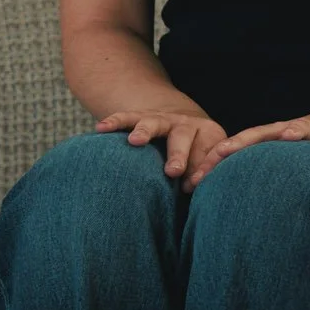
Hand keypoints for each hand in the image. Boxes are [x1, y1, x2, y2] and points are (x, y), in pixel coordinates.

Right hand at [94, 108, 227, 186]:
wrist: (183, 126)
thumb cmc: (196, 156)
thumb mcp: (206, 163)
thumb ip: (202, 176)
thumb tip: (195, 193)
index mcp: (208, 134)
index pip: (208, 152)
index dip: (203, 168)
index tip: (194, 185)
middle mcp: (185, 124)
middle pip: (183, 136)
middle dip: (178, 154)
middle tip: (173, 171)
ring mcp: (163, 119)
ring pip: (154, 122)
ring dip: (145, 131)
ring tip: (134, 141)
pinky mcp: (142, 116)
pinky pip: (127, 117)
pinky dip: (115, 121)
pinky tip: (101, 128)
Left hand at [183, 110, 309, 191]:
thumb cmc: (304, 156)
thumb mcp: (280, 170)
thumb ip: (260, 185)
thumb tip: (238, 216)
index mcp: (261, 147)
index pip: (232, 155)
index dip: (211, 167)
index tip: (189, 186)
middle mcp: (272, 137)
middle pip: (240, 144)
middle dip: (217, 156)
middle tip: (196, 173)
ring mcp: (292, 131)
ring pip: (265, 133)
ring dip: (245, 140)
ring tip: (225, 148)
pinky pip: (304, 130)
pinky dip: (295, 131)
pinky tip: (288, 135)